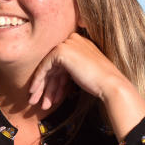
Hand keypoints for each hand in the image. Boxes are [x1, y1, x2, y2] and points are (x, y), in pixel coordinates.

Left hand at [28, 32, 144, 138]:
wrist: (110, 84)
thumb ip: (67, 73)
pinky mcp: (61, 51)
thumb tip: (50, 82)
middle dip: (46, 87)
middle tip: (37, 101)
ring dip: (42, 88)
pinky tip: (33, 92)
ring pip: (48, 69)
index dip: (55, 84)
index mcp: (81, 44)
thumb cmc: (99, 83)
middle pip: (55, 67)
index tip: (50, 98)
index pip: (62, 65)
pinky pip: (44, 67)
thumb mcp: (80, 74)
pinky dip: (38, 80)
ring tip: (36, 103)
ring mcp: (67, 44)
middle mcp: (73, 41)